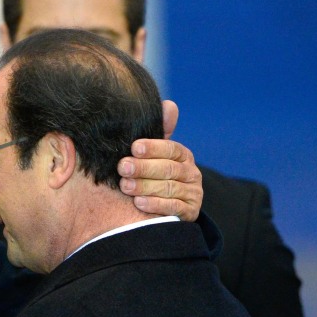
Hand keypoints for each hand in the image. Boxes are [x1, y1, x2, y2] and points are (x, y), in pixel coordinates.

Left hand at [117, 101, 202, 220]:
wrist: (162, 208)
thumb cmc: (151, 175)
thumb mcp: (152, 154)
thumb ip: (157, 133)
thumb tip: (170, 105)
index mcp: (182, 155)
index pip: (171, 148)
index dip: (153, 147)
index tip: (134, 148)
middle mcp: (191, 172)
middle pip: (168, 169)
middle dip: (144, 168)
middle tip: (123, 167)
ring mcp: (193, 193)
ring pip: (170, 188)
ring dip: (145, 186)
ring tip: (125, 186)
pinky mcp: (191, 212)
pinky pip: (174, 207)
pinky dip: (155, 205)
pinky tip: (138, 203)